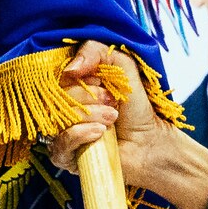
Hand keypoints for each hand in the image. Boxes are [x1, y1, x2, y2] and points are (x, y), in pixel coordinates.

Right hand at [52, 42, 194, 204]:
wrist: (149, 141)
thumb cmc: (136, 107)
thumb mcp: (122, 67)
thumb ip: (97, 52)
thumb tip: (70, 67)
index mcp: (71, 85)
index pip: (57, 73)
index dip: (78, 75)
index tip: (101, 80)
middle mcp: (62, 108)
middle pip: (57, 96)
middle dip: (88, 96)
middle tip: (112, 101)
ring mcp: (61, 132)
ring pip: (60, 118)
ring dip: (90, 115)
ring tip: (111, 118)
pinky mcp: (65, 156)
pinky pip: (60, 143)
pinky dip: (80, 134)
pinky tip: (99, 132)